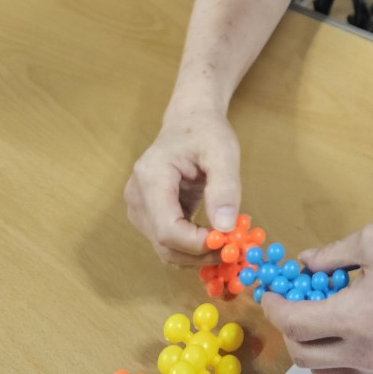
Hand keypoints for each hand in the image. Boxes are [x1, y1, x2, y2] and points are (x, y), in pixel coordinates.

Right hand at [124, 108, 241, 265]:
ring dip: (197, 253)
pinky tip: (215, 236)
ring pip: (166, 249)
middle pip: (165, 244)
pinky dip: (192, 246)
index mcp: (151, 177)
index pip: (168, 229)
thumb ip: (224, 187)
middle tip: (235, 248)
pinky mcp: (147, 214)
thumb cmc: (205, 131)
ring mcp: (139, 208)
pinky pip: (169, 241)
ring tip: (228, 240)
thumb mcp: (223, 151)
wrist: (189, 121)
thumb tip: (226, 226)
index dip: (197, 244)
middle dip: (201, 252)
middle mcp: (137, 197)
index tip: (229, 241)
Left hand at [261, 221, 372, 373]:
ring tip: (323, 314)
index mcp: (354, 317)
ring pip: (325, 372)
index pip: (294, 324)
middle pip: (303, 355)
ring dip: (312, 346)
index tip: (271, 292)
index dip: (274, 307)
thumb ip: (331, 255)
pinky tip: (351, 328)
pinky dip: (339, 357)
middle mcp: (365, 353)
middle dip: (289, 327)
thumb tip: (304, 264)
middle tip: (293, 302)